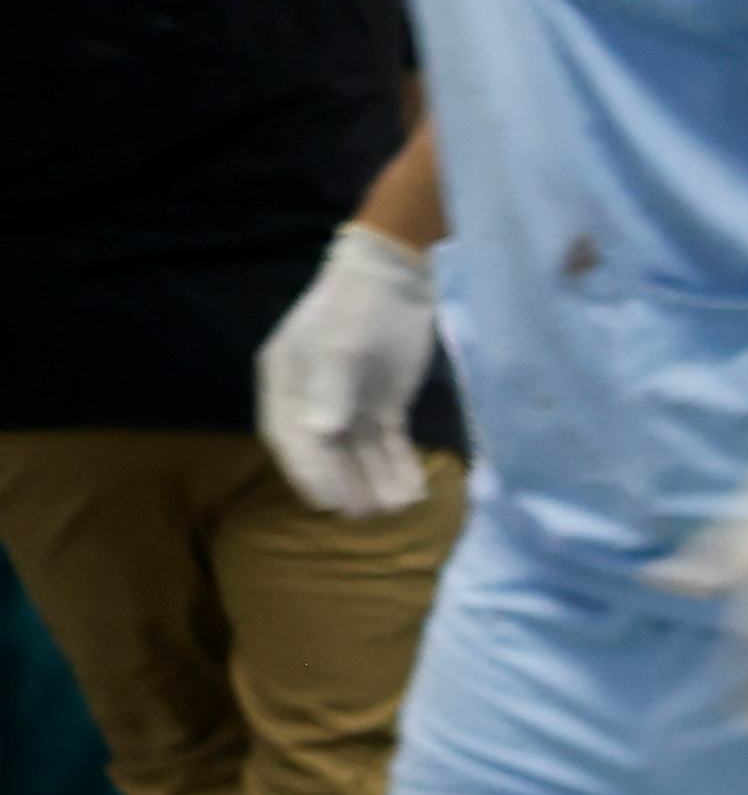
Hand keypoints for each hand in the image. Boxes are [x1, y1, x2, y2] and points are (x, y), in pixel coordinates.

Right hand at [255, 226, 436, 519]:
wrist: (394, 279)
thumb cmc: (355, 308)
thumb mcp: (338, 345)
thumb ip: (328, 390)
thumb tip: (321, 433)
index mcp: (286, 383)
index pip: (291, 438)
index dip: (308, 472)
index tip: (328, 502)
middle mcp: (313, 399)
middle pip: (325, 453)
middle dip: (345, 484)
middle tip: (365, 514)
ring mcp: (349, 403)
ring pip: (359, 453)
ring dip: (374, 482)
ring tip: (395, 508)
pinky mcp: (382, 406)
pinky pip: (387, 444)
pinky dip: (398, 467)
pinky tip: (413, 491)